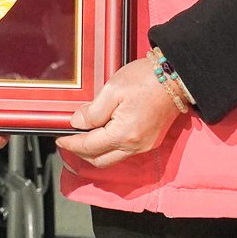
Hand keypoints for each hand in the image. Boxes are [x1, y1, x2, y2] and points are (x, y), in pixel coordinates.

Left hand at [54, 58, 184, 169]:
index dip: (71, 144)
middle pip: (100, 161)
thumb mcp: (112, 90)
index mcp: (123, 134)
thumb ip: (93, 111)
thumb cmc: (146, 79)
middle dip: (81, 153)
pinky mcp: (150, 141)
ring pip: (113, 158)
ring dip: (96, 151)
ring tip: (83, 136)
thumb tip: (77, 123)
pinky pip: (124, 152)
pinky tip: (103, 133)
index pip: (89, 147)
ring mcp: (144, 146)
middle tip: (69, 140)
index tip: (60, 139)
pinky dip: (110, 147)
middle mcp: (135, 146)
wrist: (176, 76)